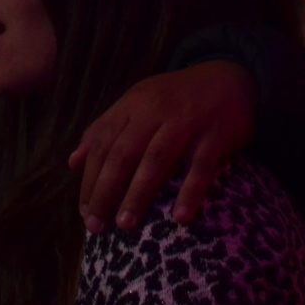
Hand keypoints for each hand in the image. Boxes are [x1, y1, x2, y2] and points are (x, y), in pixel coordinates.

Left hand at [70, 60, 253, 233]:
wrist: (231, 77)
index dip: (90, 180)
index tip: (85, 212)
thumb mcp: (137, 103)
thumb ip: (105, 129)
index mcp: (133, 104)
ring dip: (138, 194)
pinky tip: (179, 218)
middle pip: (123, 154)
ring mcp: (187, 122)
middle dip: (106, 192)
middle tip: (97, 226)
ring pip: (156, 160)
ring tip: (125, 224)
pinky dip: (190, 192)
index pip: (103, 144)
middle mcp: (155, 111)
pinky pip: (201, 167)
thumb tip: (72, 162)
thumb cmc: (177, 98)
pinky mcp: (216, 135)